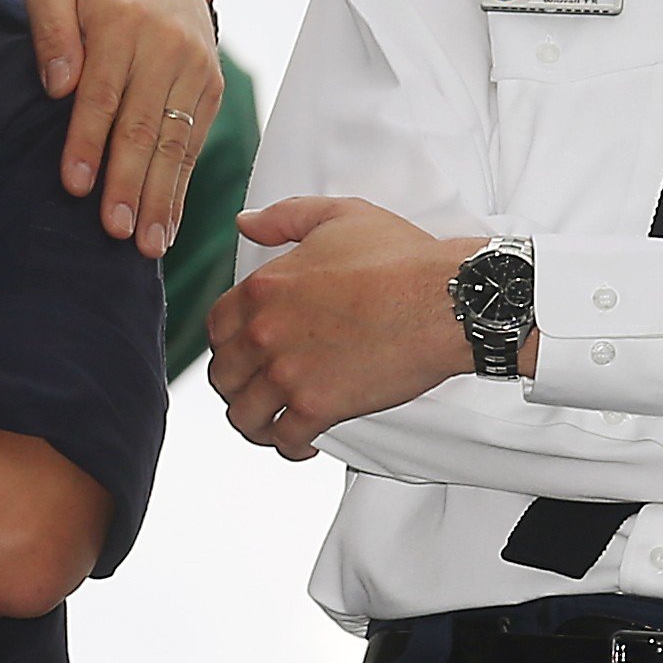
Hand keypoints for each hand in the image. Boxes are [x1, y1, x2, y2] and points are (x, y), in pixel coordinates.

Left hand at [27, 0, 223, 258]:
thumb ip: (49, 27)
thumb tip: (59, 85)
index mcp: (124, 23)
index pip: (103, 94)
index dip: (88, 142)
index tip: (76, 186)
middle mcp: (167, 49)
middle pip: (143, 127)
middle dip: (129, 183)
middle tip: (115, 230)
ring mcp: (196, 71)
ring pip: (175, 143)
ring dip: (160, 197)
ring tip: (147, 244)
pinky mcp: (211, 91)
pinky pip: (195, 147)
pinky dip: (180, 189)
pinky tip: (168, 225)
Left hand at [204, 196, 482, 456]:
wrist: (445, 300)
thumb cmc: (401, 258)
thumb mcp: (338, 216)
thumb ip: (284, 218)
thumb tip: (247, 223)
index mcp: (263, 289)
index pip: (217, 327)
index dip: (228, 343)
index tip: (244, 351)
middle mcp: (264, 333)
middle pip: (224, 374)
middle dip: (236, 385)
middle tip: (256, 389)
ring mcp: (287, 373)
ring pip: (244, 414)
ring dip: (255, 421)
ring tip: (271, 422)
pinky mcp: (317, 407)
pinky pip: (284, 439)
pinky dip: (289, 445)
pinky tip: (301, 442)